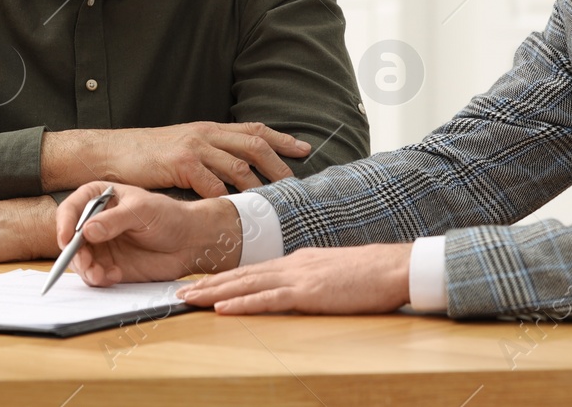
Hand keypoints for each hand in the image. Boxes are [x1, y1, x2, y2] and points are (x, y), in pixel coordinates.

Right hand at [41, 122, 310, 197]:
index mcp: (208, 129)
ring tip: (274, 200)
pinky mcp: (180, 163)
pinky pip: (211, 181)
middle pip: (254, 144)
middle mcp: (205, 133)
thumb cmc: (143, 155)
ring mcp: (193, 146)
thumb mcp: (181, 146)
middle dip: (279, 162)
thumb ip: (206, 153)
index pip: (253, 129)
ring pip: (238, 164)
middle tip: (297, 181)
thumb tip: (232, 169)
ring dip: (259, 183)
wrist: (109, 152)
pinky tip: (235, 208)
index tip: (304, 148)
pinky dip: (226, 195)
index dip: (281, 138)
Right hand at [57, 182, 243, 285]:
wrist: (190, 241)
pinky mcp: (109, 265)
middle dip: (75, 254)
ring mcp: (102, 245)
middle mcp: (96, 221)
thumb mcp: (143, 211)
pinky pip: (94, 274)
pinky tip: (114, 276)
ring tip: (102, 275)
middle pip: (70, 238)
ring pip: (79, 259)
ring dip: (86, 269)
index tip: (66, 240)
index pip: (71, 208)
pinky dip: (99, 278)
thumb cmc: (169, 216)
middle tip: (87, 264)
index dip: (64, 224)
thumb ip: (115, 220)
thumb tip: (87, 231)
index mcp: (100, 198)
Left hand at [177, 244, 412, 314]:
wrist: (393, 267)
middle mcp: (291, 264)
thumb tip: (297, 287)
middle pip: (241, 274)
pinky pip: (268, 299)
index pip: (252, 270)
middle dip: (208, 283)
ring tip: (188, 299)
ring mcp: (298, 277)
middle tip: (179, 291)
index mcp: (297, 261)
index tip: (200, 283)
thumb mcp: (333, 272)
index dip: (223, 277)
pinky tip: (222, 308)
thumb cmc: (370, 274)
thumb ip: (311, 278)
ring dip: (214, 292)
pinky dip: (242, 303)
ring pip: (246, 284)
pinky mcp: (308, 292)